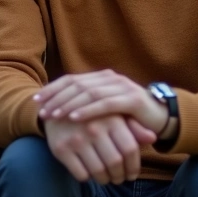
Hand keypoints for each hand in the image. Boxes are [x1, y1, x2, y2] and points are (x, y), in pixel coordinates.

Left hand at [33, 70, 168, 134]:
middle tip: (41, 111)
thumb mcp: (105, 107)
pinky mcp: (132, 100)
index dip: (52, 89)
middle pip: (76, 85)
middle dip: (56, 98)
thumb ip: (87, 103)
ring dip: (68, 105)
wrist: (161, 117)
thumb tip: (58, 106)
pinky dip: (88, 111)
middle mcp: (109, 78)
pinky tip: (74, 118)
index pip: (71, 79)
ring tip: (53, 115)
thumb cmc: (128, 115)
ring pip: (88, 94)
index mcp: (101, 77)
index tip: (36, 101)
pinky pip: (105, 105)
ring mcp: (121, 87)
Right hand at [43, 115, 156, 184]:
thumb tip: (153, 138)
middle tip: (119, 179)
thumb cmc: (91, 114)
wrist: (54, 107)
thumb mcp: (113, 115)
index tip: (132, 174)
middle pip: (115, 162)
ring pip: (99, 171)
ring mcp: (76, 139)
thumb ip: (133, 127)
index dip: (134, 166)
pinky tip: (89, 172)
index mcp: (110, 118)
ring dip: (105, 180)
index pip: (130, 149)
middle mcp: (93, 127)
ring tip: (106, 178)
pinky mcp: (61, 149)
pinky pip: (81, 174)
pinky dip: (88, 178)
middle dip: (120, 176)